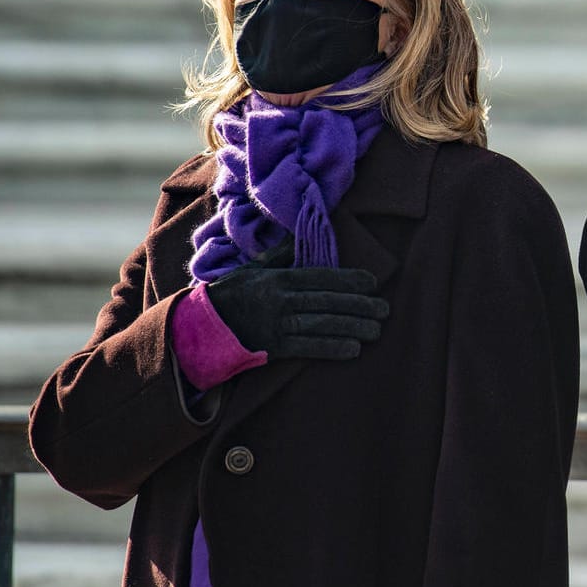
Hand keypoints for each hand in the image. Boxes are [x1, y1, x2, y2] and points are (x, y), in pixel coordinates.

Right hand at [205, 243, 388, 359]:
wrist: (202, 326)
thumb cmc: (232, 294)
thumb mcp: (254, 268)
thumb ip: (281, 255)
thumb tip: (302, 236)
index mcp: (277, 279)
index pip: (320, 277)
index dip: (349, 280)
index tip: (373, 283)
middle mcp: (279, 301)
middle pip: (327, 302)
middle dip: (359, 306)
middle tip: (385, 309)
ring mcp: (277, 325)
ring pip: (322, 325)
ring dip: (353, 328)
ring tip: (376, 330)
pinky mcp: (274, 348)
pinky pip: (308, 348)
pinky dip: (332, 349)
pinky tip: (353, 349)